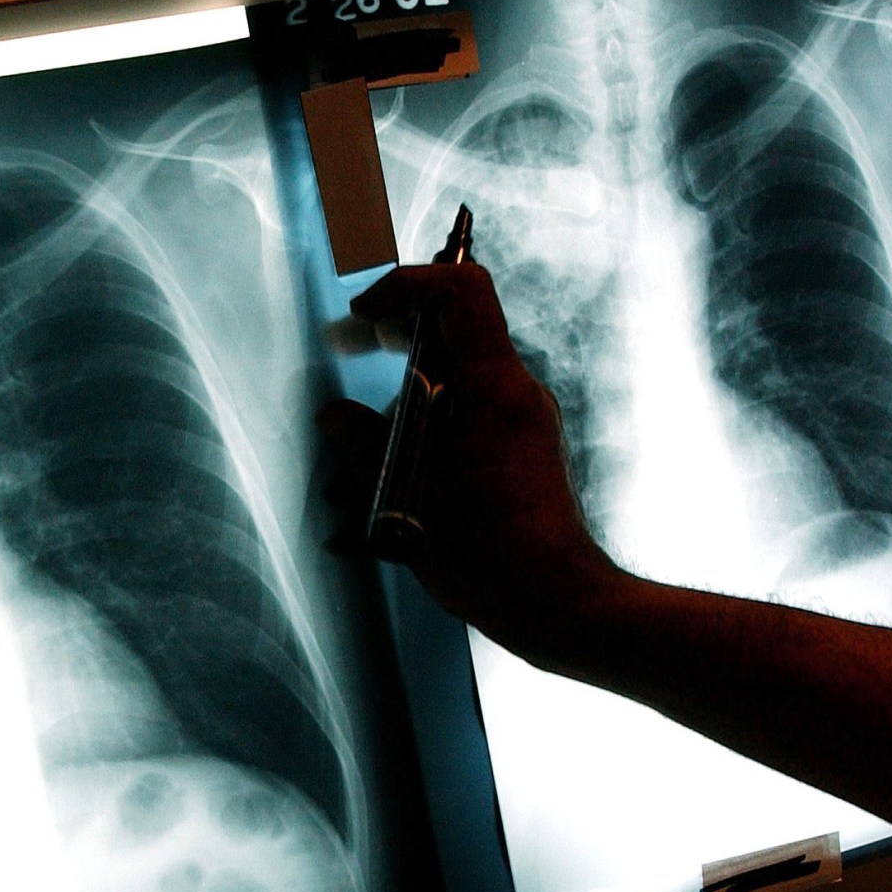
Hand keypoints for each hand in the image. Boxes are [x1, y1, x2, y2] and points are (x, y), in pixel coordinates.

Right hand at [318, 264, 626, 660]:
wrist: (556, 605)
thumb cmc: (493, 552)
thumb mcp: (408, 492)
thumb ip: (364, 441)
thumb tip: (335, 416)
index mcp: (496, 385)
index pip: (461, 291)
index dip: (407, 286)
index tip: (365, 315)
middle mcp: (516, 395)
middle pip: (449, 340)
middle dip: (390, 353)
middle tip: (351, 354)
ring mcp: (521, 426)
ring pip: (449, 393)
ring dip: (397, 420)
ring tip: (352, 480)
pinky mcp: (518, 457)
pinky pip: (462, 428)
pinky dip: (422, 446)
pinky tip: (385, 499)